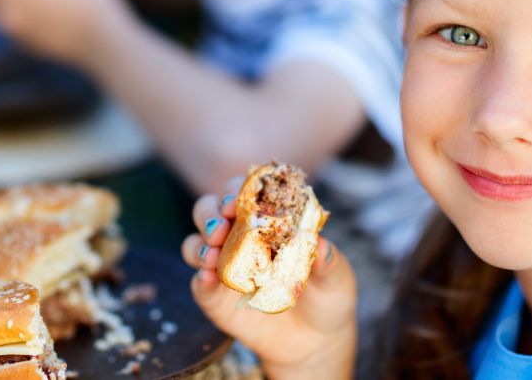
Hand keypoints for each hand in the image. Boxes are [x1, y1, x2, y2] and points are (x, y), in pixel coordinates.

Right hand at [182, 179, 357, 379]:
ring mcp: (224, 266)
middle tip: (221, 227)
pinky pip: (199, 283)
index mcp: (267, 221)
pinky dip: (200, 278)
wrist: (315, 341)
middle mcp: (239, 237)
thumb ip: (327, 259)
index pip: (245, 194)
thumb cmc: (327, 296)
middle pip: (209, 211)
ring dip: (199, 244)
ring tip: (213, 255)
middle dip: (210, 213)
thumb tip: (318, 240)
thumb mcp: (336, 277)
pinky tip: (208, 277)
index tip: (239, 200)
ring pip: (195, 243)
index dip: (238, 190)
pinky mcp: (215, 297)